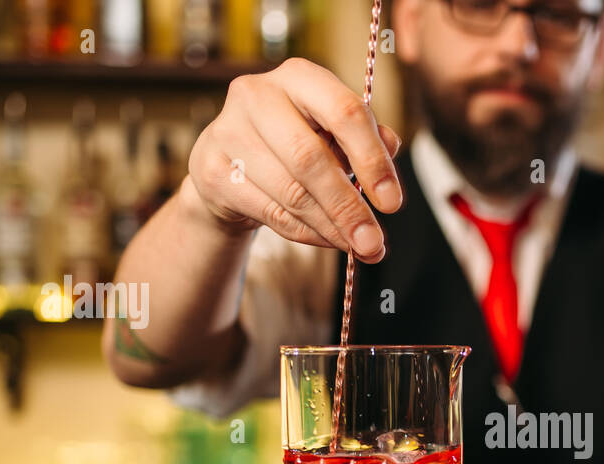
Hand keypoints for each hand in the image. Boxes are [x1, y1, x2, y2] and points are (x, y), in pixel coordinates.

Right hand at [186, 58, 402, 261]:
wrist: (232, 167)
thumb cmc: (294, 144)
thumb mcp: (334, 134)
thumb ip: (367, 139)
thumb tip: (391, 149)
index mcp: (298, 76)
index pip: (344, 112)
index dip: (372, 159)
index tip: (392, 201)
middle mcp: (257, 95)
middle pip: (310, 158)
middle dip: (348, 207)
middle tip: (374, 241)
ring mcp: (228, 132)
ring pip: (291, 193)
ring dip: (330, 226)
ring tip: (357, 246)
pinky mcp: (211, 171)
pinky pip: (271, 212)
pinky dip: (307, 233)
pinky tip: (328, 240)